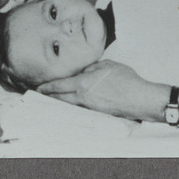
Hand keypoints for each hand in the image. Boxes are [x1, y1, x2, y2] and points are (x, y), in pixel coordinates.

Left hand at [37, 60, 168, 121]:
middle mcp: (83, 98)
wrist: (140, 98)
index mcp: (83, 84)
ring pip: (69, 105)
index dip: (46, 87)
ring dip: (60, 101)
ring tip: (53, 98)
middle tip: (40, 94)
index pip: (58, 86)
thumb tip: (82, 71)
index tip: (38, 87)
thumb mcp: (105, 65)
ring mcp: (90, 108)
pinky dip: (73, 105)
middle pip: (60, 98)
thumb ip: (90, 68)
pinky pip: (80, 108)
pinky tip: (72, 103)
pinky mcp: (98, 113)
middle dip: (49, 96)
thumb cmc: (126, 79)